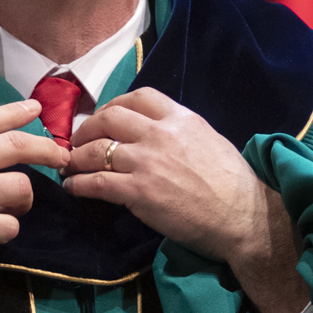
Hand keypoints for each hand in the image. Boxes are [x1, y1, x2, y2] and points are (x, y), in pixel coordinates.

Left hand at [65, 88, 310, 312]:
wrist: (242, 216)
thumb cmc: (232, 183)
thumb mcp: (208, 140)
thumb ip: (179, 131)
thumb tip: (155, 132)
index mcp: (180, 118)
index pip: (137, 97)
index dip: (113, 105)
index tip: (104, 117)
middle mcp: (160, 134)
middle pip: (109, 117)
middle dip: (87, 128)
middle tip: (79, 141)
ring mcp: (147, 162)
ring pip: (95, 150)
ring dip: (76, 157)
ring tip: (70, 166)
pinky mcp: (139, 191)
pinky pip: (96, 183)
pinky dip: (79, 184)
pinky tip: (73, 188)